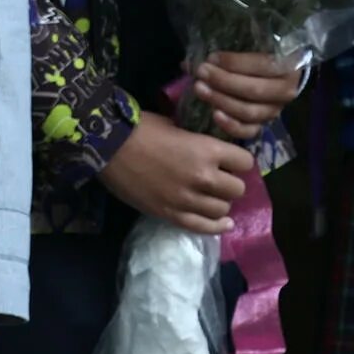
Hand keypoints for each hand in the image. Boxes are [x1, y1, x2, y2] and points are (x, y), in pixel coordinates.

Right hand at [99, 110, 251, 235]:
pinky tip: (223, 223)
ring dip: (220, 202)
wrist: (108, 146)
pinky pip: (204, 227)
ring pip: (223, 210)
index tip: (231, 160)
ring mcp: (187, 199)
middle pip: (237, 189)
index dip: (239, 161)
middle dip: (231, 182)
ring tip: (211, 196)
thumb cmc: (140, 128)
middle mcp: (203, 177)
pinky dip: (217, 226)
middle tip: (219, 178)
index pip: (245, 162)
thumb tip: (210, 149)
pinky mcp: (172, 215)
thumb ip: (197, 141)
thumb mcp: (176, 125)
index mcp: (206, 149)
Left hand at [191, 52, 302, 140]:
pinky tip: (214, 114)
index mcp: (287, 66)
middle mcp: (285, 91)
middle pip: (253, 90)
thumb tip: (190, 62)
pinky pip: (248, 131)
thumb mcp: (249, 46)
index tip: (211, 58)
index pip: (261, 65)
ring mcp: (274, 110)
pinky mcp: (264, 125)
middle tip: (201, 72)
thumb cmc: (258, 53)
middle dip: (223, 81)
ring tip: (199, 89)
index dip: (234, 62)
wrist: (272, 73)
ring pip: (249, 112)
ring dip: (221, 100)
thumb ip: (229, 52)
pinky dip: (231, 125)